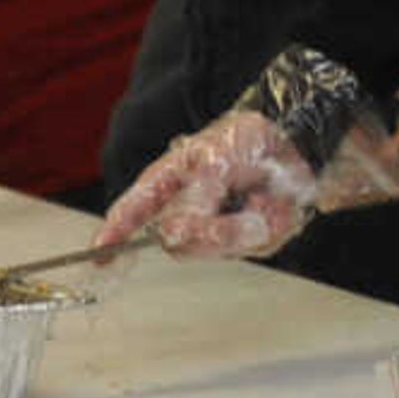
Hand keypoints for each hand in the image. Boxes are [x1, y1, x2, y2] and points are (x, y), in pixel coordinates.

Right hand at [100, 110, 320, 258]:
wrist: (298, 146)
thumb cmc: (247, 140)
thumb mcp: (215, 161)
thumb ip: (194, 200)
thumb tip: (172, 235)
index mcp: (167, 183)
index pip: (132, 212)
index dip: (113, 235)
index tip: (100, 257)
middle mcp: (187, 211)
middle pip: (178, 243)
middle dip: (209, 231)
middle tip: (232, 206)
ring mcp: (216, 229)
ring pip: (217, 249)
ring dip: (243, 226)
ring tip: (260, 200)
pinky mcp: (246, 240)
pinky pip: (251, 248)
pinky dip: (266, 226)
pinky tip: (272, 207)